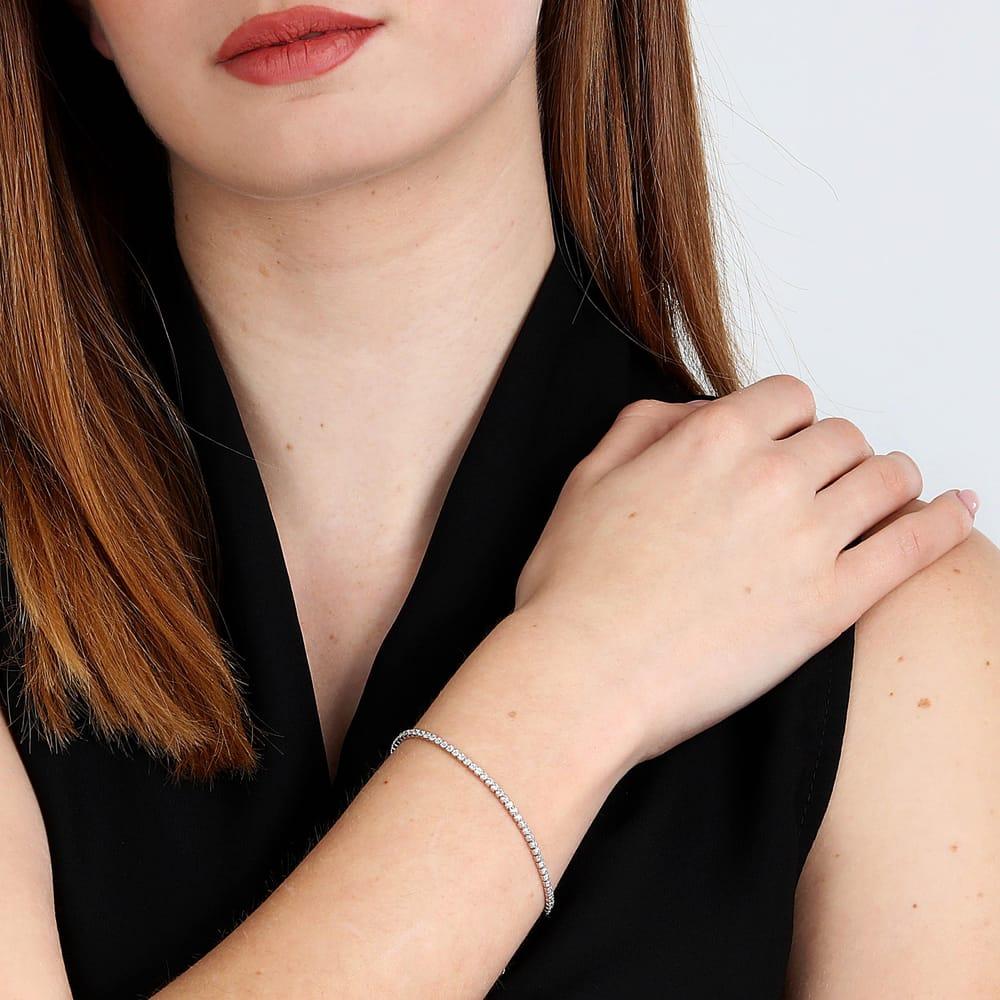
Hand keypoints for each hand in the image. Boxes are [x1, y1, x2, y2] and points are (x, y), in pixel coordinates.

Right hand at [514, 374, 975, 766]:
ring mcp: (807, 539)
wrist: (585, 672)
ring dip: (892, 478)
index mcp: (711, 439)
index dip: (792, 418)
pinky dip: (945, 521)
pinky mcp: (831, 603)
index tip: (789, 440)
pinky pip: (914, 547)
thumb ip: (645, 427)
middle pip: (843, 436)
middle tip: (829, 478)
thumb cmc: (577, 588)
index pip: (789, 397)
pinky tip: (958, 510)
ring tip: (891, 492)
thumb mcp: (587, 478)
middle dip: (838, 450)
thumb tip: (691, 413)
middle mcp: (769, 476)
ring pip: (887, 479)